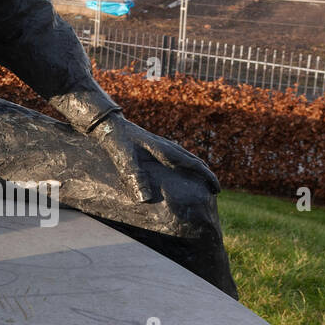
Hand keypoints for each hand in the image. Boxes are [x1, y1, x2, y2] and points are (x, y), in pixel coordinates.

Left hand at [88, 111, 220, 201]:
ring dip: (197, 170)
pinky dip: (185, 165)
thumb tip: (145, 200)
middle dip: (206, 175)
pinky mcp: (154, 145)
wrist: (108, 124)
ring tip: (201, 183)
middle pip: (194, 160)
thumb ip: (134, 177)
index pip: (194, 164)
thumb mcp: (124, 159)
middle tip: (214, 191)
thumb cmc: (116, 141)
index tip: (217, 190)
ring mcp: (161, 145)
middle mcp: (167, 146)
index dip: (207, 177)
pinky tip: (179, 173)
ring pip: (186, 157)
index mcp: (165, 150)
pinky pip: (176, 156)